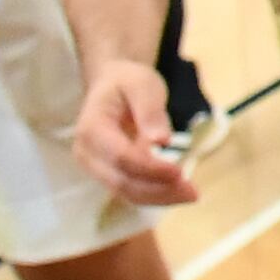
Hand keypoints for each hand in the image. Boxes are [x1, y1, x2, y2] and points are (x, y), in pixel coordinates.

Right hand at [70, 58, 199, 208]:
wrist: (111, 85)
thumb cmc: (127, 81)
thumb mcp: (143, 83)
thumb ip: (150, 111)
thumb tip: (161, 141)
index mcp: (91, 128)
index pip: (121, 157)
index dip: (150, 169)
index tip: (180, 172)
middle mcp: (87, 154)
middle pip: (121, 182)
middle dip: (158, 191)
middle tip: (193, 192)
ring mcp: (94, 168)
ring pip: (126, 193)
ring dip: (159, 198)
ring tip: (191, 194)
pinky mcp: (107, 175)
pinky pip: (130, 191)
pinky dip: (155, 194)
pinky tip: (178, 191)